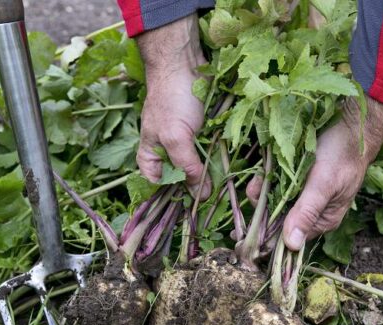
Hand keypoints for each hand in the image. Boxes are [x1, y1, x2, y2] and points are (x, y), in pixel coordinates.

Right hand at [136, 15, 209, 196]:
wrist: (185, 62)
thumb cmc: (172, 99)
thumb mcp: (176, 138)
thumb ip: (187, 168)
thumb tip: (201, 198)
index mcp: (150, 156)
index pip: (158, 186)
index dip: (172, 196)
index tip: (191, 205)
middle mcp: (167, 152)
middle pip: (182, 181)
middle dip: (197, 187)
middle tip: (215, 196)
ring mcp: (187, 143)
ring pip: (200, 168)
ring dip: (212, 175)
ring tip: (227, 183)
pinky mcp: (204, 133)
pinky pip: (212, 152)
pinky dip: (220, 158)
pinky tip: (232, 165)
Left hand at [247, 96, 382, 250]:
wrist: (352, 124)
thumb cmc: (342, 155)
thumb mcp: (323, 185)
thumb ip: (306, 213)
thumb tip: (292, 246)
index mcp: (323, 221)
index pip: (290, 236)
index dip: (269, 228)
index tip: (254, 215)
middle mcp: (312, 212)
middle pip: (280, 218)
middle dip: (265, 204)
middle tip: (256, 186)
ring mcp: (305, 195)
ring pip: (276, 200)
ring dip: (265, 188)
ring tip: (260, 176)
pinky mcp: (299, 179)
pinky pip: (278, 184)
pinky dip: (270, 177)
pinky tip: (266, 168)